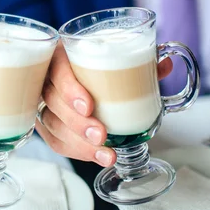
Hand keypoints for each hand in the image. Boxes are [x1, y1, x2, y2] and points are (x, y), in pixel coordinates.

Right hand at [36, 42, 172, 166]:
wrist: (82, 70)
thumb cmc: (97, 60)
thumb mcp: (119, 56)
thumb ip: (140, 60)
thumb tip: (165, 65)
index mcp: (61, 54)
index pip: (57, 69)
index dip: (69, 90)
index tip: (88, 106)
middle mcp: (48, 76)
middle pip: (52, 100)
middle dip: (77, 123)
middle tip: (101, 135)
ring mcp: (44, 100)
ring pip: (51, 123)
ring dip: (77, 142)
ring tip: (105, 152)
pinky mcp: (48, 121)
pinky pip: (54, 139)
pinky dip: (75, 150)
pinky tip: (96, 156)